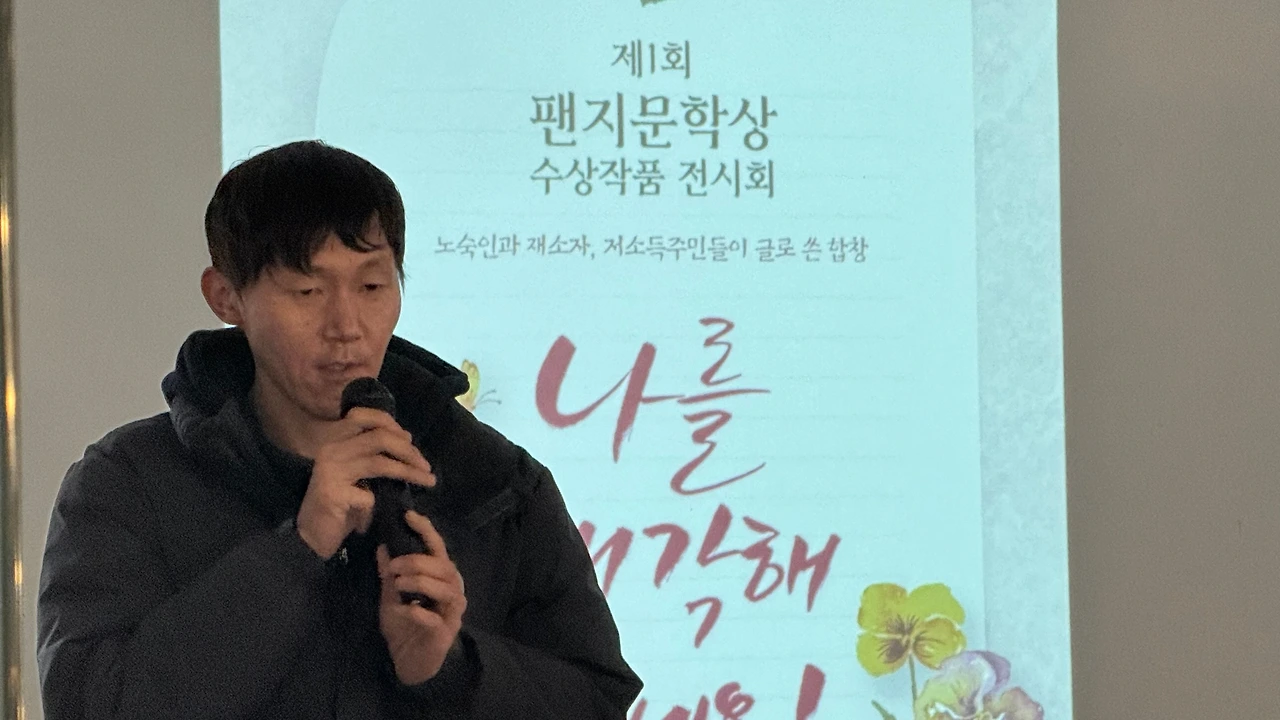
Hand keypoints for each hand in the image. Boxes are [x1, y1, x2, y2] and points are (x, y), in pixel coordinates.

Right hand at [295, 408, 435, 558]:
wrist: (311, 536)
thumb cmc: (339, 503)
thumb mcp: (356, 472)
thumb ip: (373, 453)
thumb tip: (406, 438)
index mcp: (335, 440)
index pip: (363, 416)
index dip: (391, 423)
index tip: (410, 439)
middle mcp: (331, 450)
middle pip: (379, 437)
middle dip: (408, 450)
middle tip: (426, 465)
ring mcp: (330, 472)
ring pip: (380, 463)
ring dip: (409, 472)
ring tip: (428, 480)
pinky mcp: (332, 495)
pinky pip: (369, 496)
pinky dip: (379, 504)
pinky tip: (379, 513)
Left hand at [377, 510, 466, 685]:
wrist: (408, 661)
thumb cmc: (403, 626)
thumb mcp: (390, 596)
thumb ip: (389, 574)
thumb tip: (382, 546)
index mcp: (440, 578)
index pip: (438, 548)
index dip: (426, 531)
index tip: (409, 516)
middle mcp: (452, 590)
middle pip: (444, 567)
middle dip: (417, 561)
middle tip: (393, 567)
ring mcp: (452, 612)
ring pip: (446, 589)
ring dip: (420, 582)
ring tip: (398, 584)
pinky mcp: (445, 632)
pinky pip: (436, 618)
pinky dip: (420, 612)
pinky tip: (407, 610)